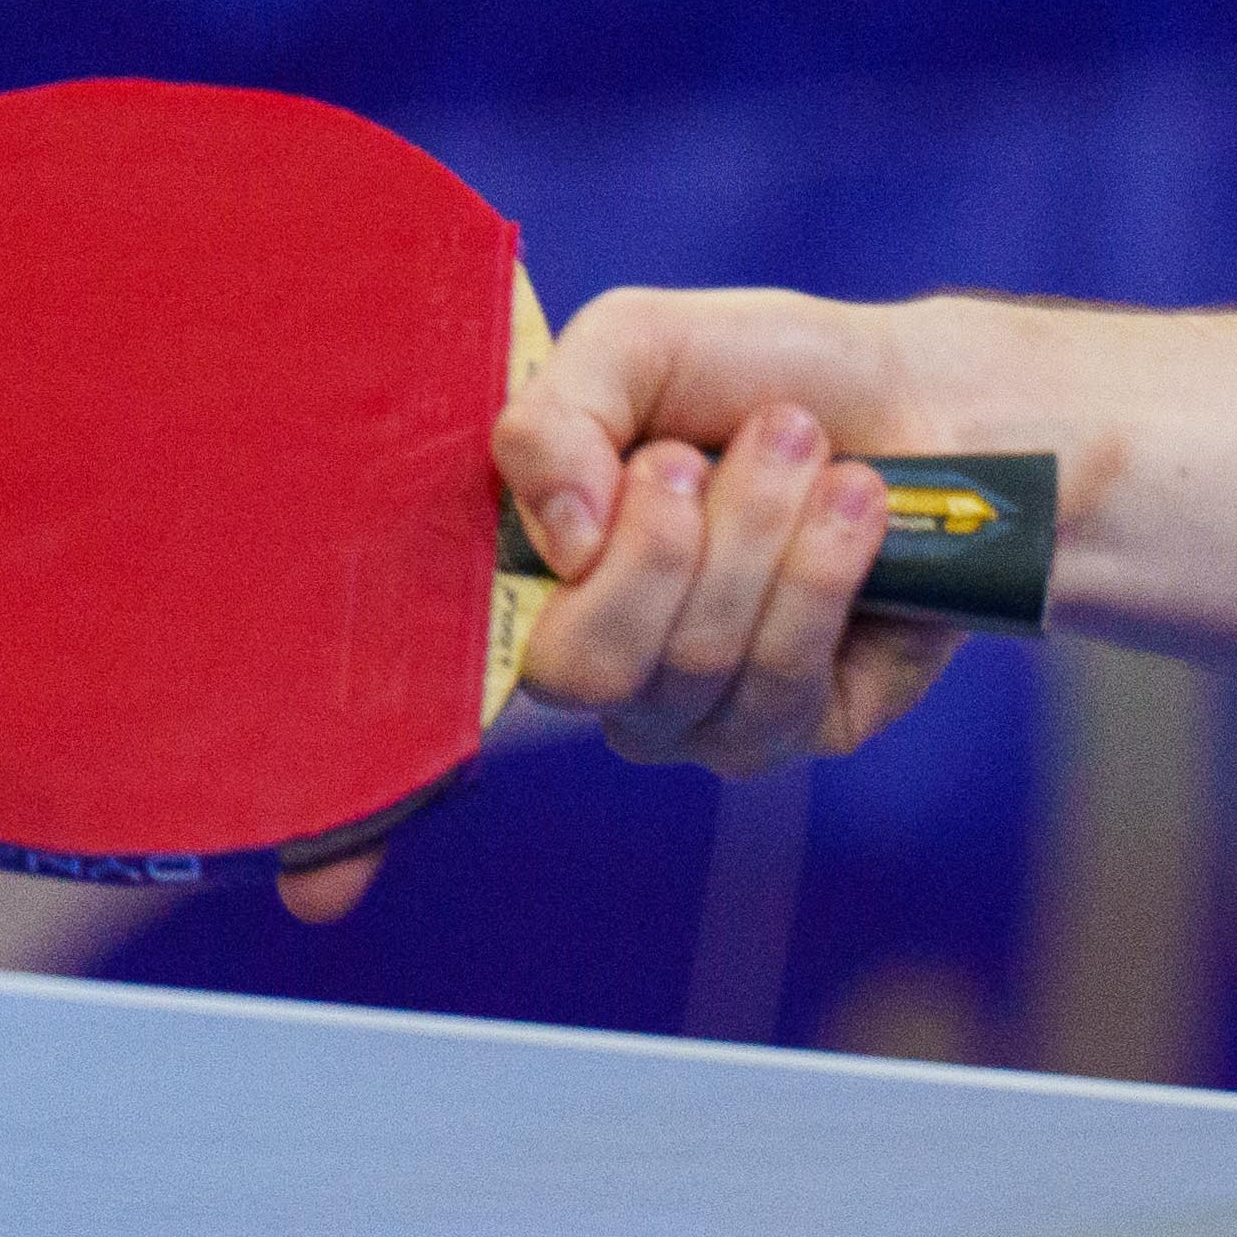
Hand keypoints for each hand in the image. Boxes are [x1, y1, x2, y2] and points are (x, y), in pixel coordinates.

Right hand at [272, 288, 970, 924]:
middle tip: (703, 453)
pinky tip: (856, 508)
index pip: (420, 716)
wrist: (921, 393)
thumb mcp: (638, 345)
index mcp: (523, 581)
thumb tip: (559, 533)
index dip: (357, 817)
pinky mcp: (798, 727)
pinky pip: (782, 679)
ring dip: (759, 525)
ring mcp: (694, 712)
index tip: (315, 891)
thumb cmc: (761, 372)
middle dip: (660, 539)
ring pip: (691, 659)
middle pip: (580, 669)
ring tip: (802, 447)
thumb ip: (558, 415)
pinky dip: (823, 568)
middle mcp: (595, 666)